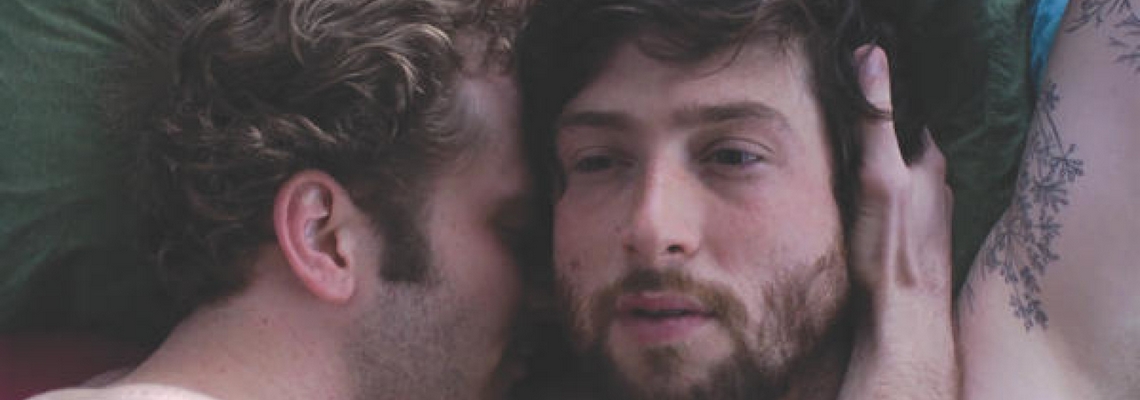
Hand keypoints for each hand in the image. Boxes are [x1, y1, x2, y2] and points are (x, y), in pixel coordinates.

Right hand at [839, 45, 956, 399]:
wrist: (903, 319)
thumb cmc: (891, 249)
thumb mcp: (878, 174)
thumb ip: (875, 120)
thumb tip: (871, 59)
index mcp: (930, 169)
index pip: (911, 123)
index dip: (887, 110)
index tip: (861, 104)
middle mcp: (936, 194)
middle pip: (907, 156)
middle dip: (883, 148)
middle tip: (848, 143)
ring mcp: (927, 225)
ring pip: (904, 189)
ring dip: (881, 182)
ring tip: (849, 180)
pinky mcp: (913, 252)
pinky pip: (897, 219)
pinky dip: (881, 213)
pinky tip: (862, 222)